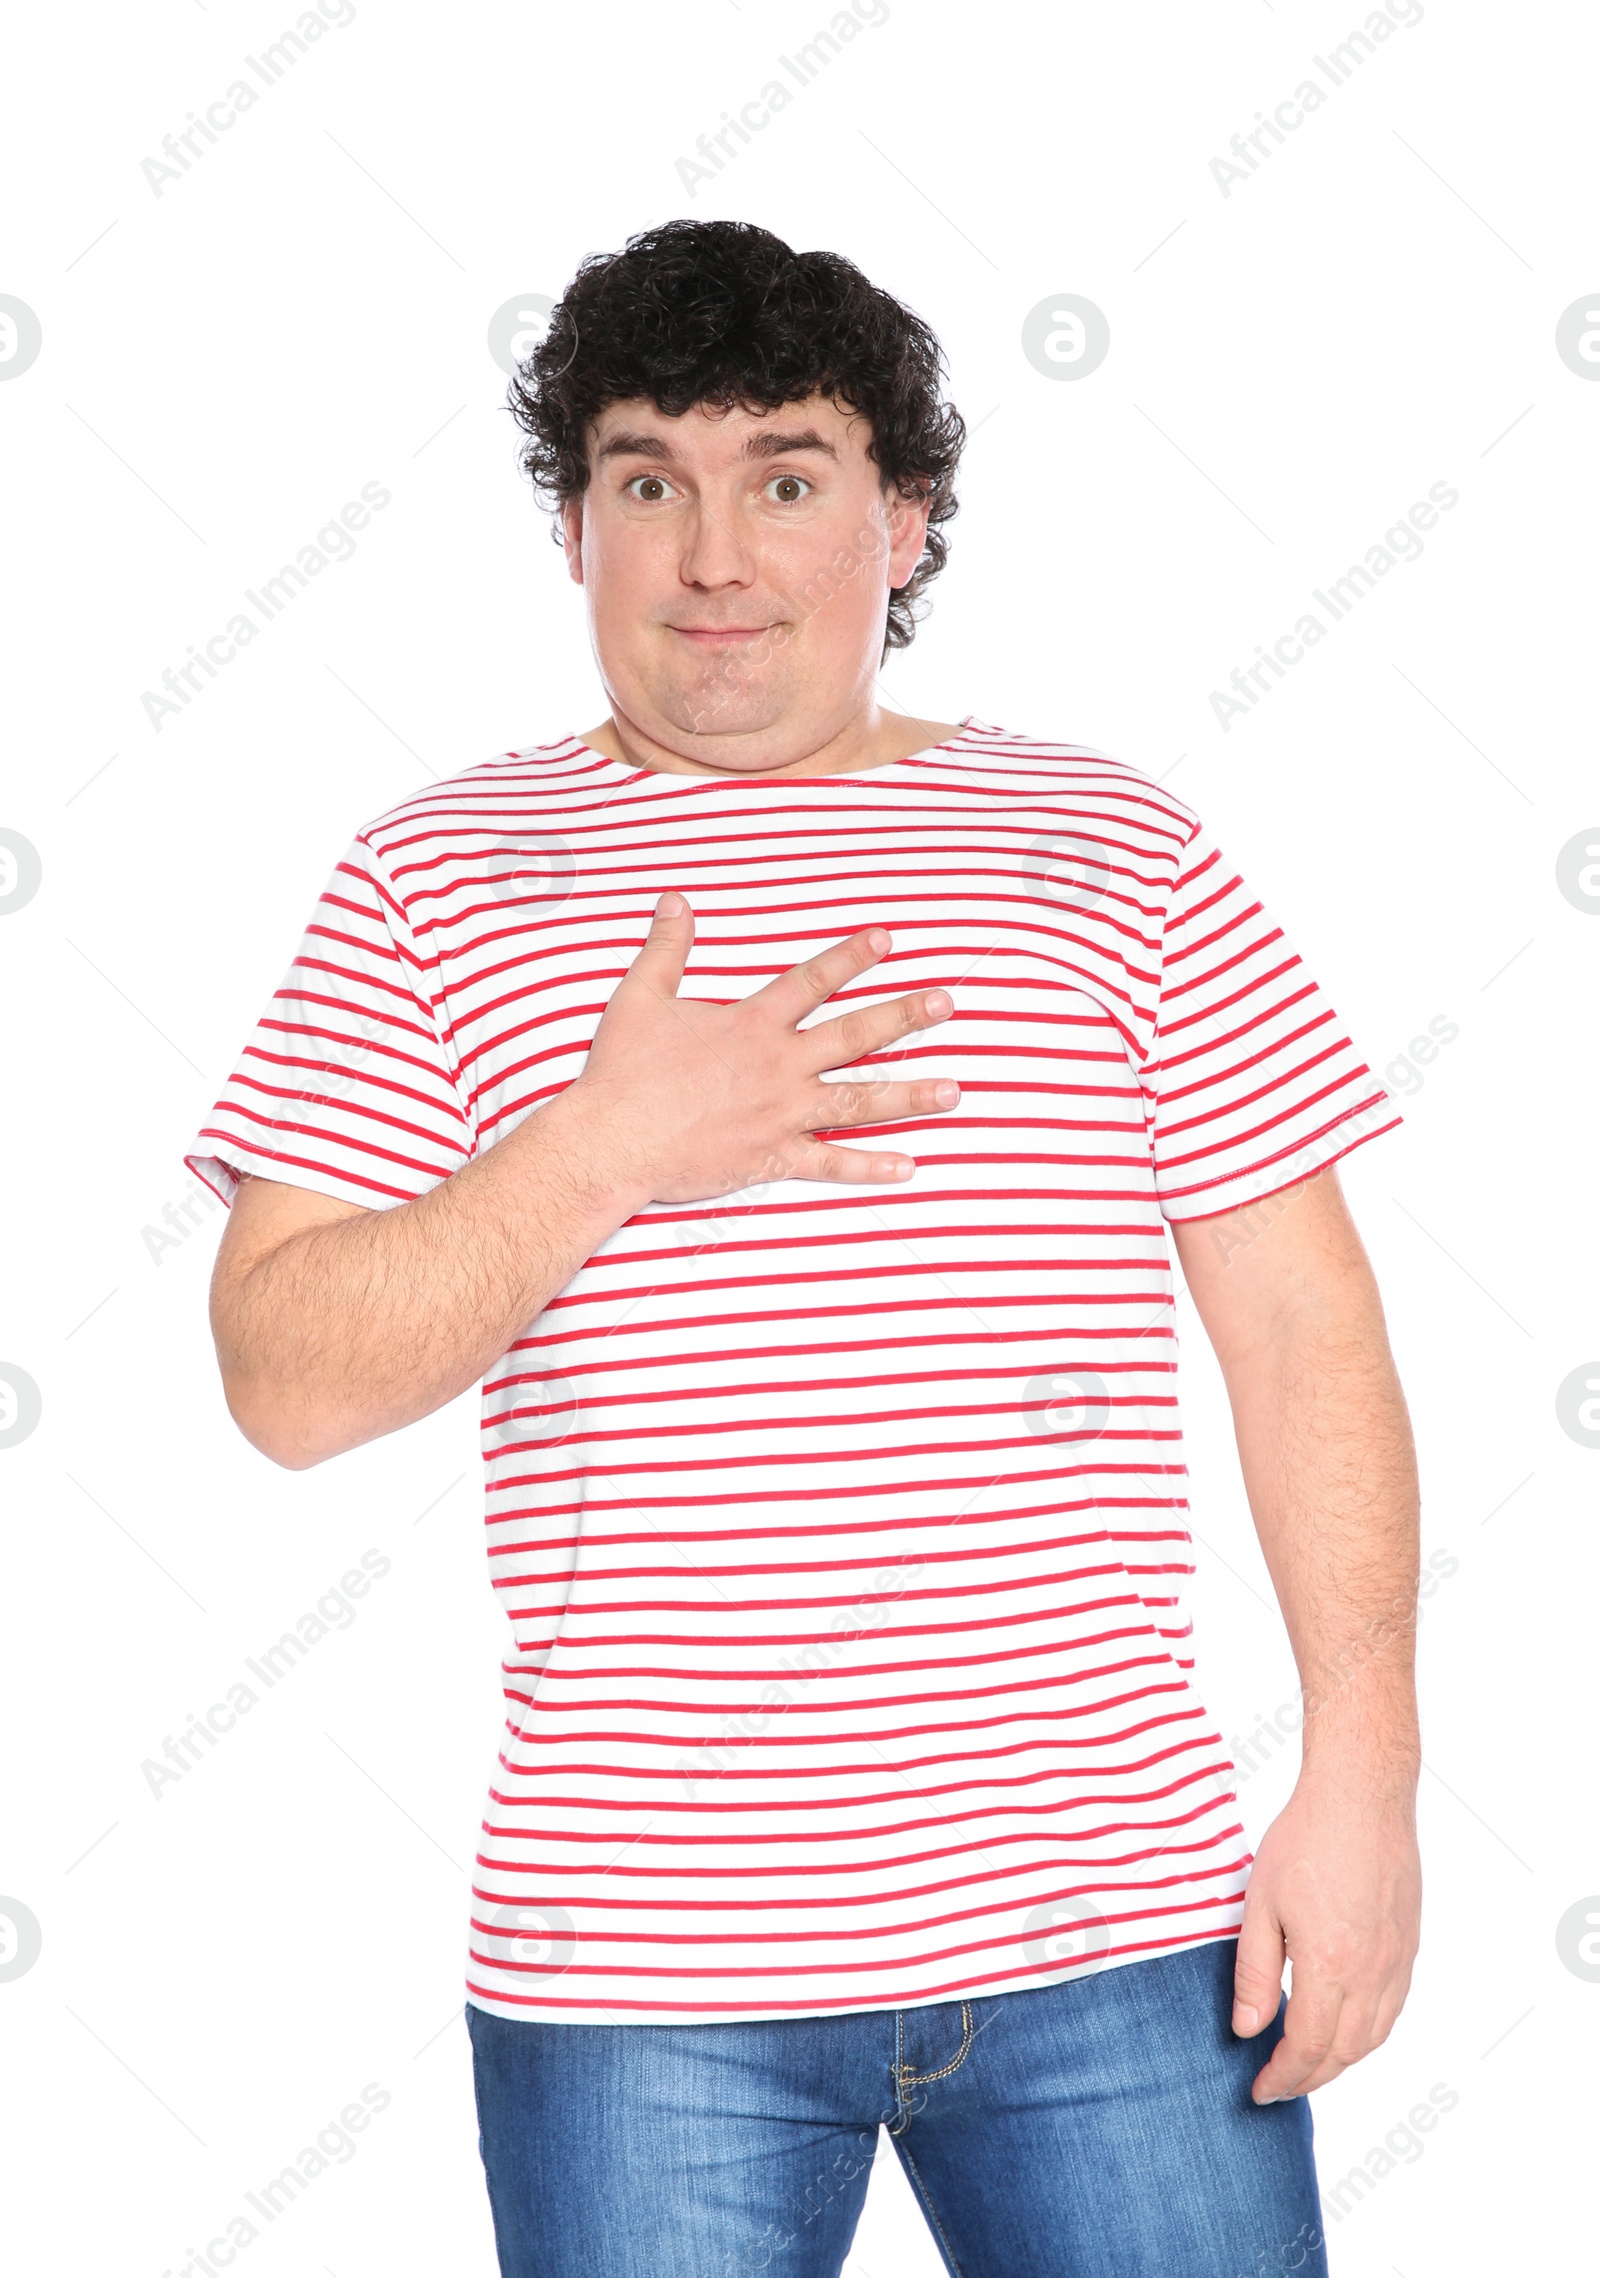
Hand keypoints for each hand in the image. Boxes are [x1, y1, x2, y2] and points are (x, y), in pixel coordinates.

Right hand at [561, 892, 957, 1203]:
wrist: (612, 1139)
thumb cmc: (623, 1071)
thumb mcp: (640, 997)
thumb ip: (666, 948)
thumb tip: (676, 901)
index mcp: (752, 1024)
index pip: (812, 981)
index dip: (852, 957)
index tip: (890, 938)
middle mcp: (778, 1065)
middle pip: (854, 1035)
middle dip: (904, 1017)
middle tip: (946, 1003)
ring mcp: (782, 1113)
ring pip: (859, 1101)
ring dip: (910, 1095)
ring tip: (955, 1090)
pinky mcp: (773, 1156)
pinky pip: (831, 1163)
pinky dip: (870, 1167)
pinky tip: (908, 1167)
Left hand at [1232, 1774, 1421, 2102]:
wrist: (1362, 1795)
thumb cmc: (1305, 1839)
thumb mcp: (1260, 1904)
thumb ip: (1254, 1973)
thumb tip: (1248, 2031)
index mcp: (1330, 1965)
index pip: (1308, 2047)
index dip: (1283, 2077)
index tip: (1259, 2090)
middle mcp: (1372, 1972)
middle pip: (1344, 2053)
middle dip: (1309, 2078)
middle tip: (1277, 2086)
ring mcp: (1397, 1961)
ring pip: (1373, 2037)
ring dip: (1340, 2061)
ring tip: (1306, 2065)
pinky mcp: (1409, 1945)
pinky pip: (1392, 2010)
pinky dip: (1366, 2033)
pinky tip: (1344, 2028)